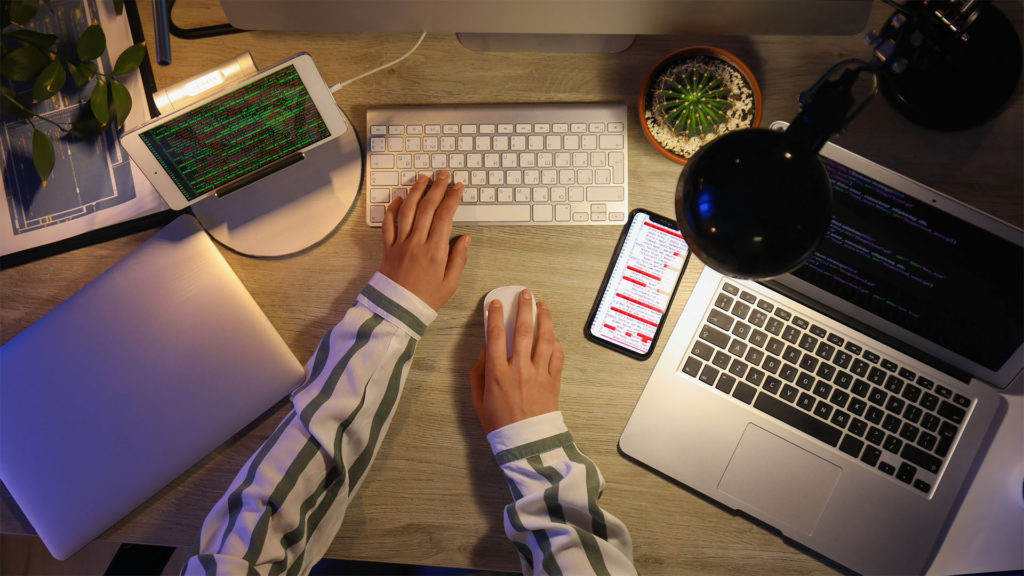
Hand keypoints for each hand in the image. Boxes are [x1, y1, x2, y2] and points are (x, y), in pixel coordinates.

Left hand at [379, 171, 469, 310]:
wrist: (397, 311)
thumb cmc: (426, 299)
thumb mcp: (450, 283)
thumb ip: (459, 258)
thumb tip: (465, 238)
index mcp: (435, 251)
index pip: (445, 216)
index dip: (452, 198)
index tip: (458, 187)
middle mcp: (417, 243)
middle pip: (427, 208)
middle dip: (436, 188)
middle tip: (443, 175)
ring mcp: (400, 244)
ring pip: (407, 210)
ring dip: (416, 192)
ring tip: (423, 179)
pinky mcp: (388, 248)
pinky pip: (388, 224)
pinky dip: (392, 209)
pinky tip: (398, 198)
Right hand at [470, 290, 563, 433]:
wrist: (525, 443)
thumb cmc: (499, 422)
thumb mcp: (478, 399)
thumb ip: (478, 373)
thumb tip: (484, 351)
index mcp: (498, 373)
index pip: (496, 335)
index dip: (496, 316)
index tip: (496, 303)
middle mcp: (519, 369)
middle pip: (524, 330)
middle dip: (524, 308)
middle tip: (525, 294)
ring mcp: (539, 374)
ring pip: (545, 338)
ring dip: (545, 319)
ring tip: (543, 305)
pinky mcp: (553, 381)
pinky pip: (557, 356)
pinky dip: (556, 343)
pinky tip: (553, 335)